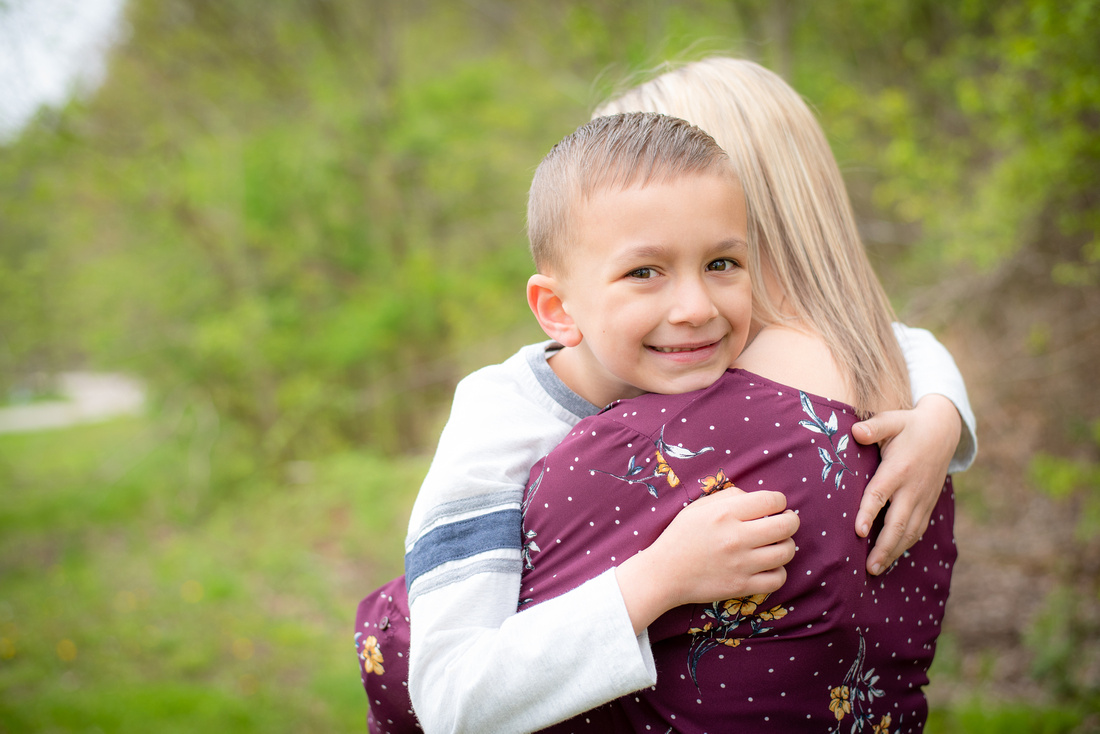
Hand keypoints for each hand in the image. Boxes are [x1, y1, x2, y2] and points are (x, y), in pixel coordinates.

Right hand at [615, 488, 798, 633]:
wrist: (664, 573)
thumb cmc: (681, 536)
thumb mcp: (699, 507)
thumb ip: (730, 496)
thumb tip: (757, 498)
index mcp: (725, 513)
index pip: (772, 500)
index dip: (779, 501)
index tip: (775, 506)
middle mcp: (736, 537)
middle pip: (786, 525)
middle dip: (791, 520)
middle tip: (786, 522)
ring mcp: (741, 564)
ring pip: (786, 552)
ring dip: (787, 545)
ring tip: (778, 544)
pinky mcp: (741, 586)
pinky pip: (778, 579)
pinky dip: (779, 571)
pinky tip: (769, 566)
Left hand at [853, 394, 960, 574]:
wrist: (944, 431)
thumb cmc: (909, 425)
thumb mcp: (892, 420)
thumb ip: (874, 427)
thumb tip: (855, 431)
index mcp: (899, 468)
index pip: (880, 494)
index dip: (869, 513)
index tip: (858, 531)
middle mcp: (912, 488)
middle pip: (898, 522)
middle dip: (884, 547)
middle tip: (869, 568)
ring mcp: (923, 498)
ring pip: (910, 531)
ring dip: (894, 551)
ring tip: (876, 569)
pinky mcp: (928, 503)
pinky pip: (918, 528)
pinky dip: (906, 544)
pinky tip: (893, 556)